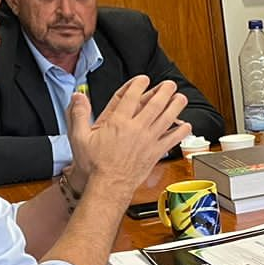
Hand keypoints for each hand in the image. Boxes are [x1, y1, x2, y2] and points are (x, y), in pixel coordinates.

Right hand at [68, 76, 190, 196]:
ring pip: (167, 118)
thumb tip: (77, 96)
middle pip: (155, 104)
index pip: (131, 97)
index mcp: (118, 122)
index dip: (139, 85)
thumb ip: (78, 114)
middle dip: (164, 91)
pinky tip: (186, 125)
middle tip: (170, 84)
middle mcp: (136, 128)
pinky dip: (181, 131)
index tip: (144, 79)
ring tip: (181, 98)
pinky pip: (172, 139)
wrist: (109, 185)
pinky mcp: (156, 152)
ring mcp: (149, 140)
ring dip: (176, 106)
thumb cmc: (95, 165)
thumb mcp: (79, 137)